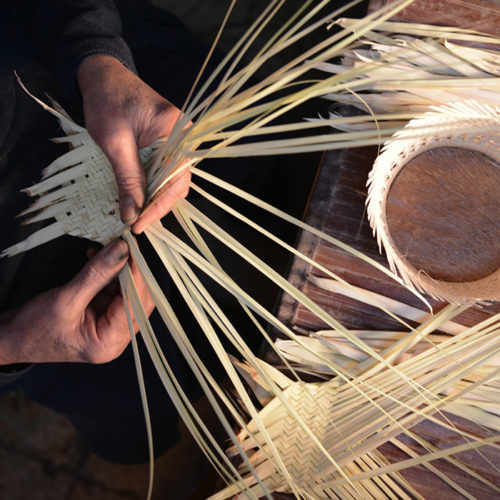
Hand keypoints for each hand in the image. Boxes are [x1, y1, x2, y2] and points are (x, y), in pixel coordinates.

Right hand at [0, 240, 153, 364]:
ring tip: (108, 247)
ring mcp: (111, 328)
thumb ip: (96, 275)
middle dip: (131, 271)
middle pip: (137, 300)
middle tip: (125, 245)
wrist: (12, 338)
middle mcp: (116, 339)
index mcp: (108, 343)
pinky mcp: (103, 316)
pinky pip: (114, 291)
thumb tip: (121, 250)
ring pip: (128, 292)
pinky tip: (99, 258)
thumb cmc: (33, 328)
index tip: (133, 250)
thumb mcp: (65, 299)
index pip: (134, 305)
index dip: (137, 276)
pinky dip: (109, 274)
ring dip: (119, 269)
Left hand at [76, 55, 190, 233]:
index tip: (138, 225)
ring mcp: (175, 143)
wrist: (102, 76)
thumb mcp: (114, 141)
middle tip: (135, 225)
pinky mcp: (164, 146)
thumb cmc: (107, 100)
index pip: (176, 180)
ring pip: (169, 181)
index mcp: (178, 132)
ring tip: (134, 217)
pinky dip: (149, 188)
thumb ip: (127, 178)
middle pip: (176, 183)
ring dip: (152, 200)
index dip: (158, 207)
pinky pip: (161, 173)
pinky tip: (136, 200)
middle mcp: (183, 138)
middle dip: (156, 206)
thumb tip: (131, 213)